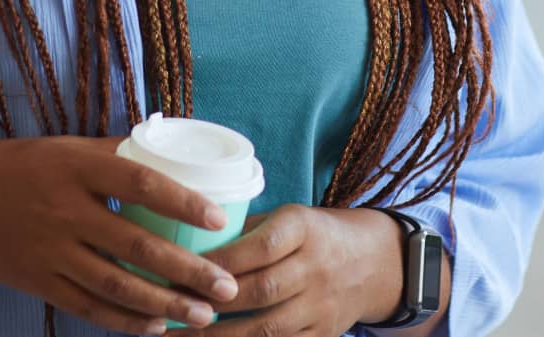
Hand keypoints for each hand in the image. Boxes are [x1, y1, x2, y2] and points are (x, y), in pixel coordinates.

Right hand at [0, 136, 240, 334]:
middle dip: (187, 270)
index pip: (140, 184)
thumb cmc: (23, 165)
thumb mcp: (67, 148)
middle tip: (227, 286)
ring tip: (203, 316)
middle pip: (136, 245)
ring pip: (116, 285)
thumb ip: (115, 153)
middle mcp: (65, 210)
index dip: (183, 201)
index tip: (219, 219)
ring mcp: (51, 250)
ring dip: (165, 305)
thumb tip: (171, 152)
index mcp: (77, 167)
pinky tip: (156, 328)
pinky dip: (124, 322)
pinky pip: (89, 308)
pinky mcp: (39, 282)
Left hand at [199, 205, 410, 335]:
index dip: (222, 261)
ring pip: (268, 329)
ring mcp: (321, 306)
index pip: (260, 246)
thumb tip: (193, 240)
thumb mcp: (287, 218)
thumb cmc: (313, 233)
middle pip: (262, 291)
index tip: (183, 269)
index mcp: (302, 228)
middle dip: (213, 303)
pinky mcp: (323, 336)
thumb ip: (246, 230)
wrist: (372, 262)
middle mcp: (315, 268)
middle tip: (171, 308)